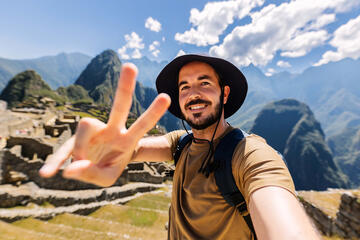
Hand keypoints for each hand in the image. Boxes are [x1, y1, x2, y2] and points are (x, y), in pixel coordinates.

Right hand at [39, 63, 170, 186]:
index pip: (141, 125)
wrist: (93, 168)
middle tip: (131, 66)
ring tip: (77, 168)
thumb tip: (69, 169)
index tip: (166, 97)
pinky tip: (46, 174)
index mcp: (126, 140)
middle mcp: (111, 130)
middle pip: (120, 106)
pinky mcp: (75, 138)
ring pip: (85, 125)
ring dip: (80, 149)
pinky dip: (54, 161)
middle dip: (125, 87)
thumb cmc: (107, 169)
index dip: (152, 113)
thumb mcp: (106, 179)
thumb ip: (91, 174)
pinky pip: (64, 147)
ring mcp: (93, 131)